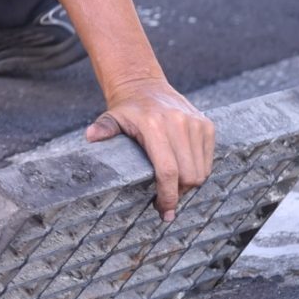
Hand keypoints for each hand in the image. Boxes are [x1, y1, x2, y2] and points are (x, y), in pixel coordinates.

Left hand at [87, 78, 215, 220]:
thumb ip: (103, 129)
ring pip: (201, 171)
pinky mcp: (207, 125)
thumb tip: (91, 137)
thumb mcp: (111, 117)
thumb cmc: (127, 109)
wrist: (145, 86)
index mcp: (154, 125)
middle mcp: (179, 123)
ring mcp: (196, 124)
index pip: (168, 171)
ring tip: (172, 185)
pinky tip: (183, 171)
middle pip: (189, 176)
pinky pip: (208, 160)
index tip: (164, 212)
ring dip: (188, 184)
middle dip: (177, 193)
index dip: (168, 196)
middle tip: (164, 198)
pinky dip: (198, 170)